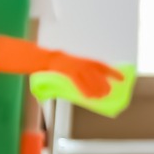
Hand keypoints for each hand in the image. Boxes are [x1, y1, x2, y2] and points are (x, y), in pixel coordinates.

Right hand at [0, 36, 121, 99]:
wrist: (31, 57)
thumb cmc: (45, 64)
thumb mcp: (61, 69)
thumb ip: (72, 76)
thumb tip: (82, 88)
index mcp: (76, 58)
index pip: (98, 64)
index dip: (111, 70)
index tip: (122, 77)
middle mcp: (75, 59)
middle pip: (95, 70)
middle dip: (106, 79)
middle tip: (113, 89)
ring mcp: (69, 63)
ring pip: (88, 76)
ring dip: (96, 86)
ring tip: (103, 95)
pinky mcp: (62, 69)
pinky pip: (76, 80)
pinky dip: (83, 89)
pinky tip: (89, 97)